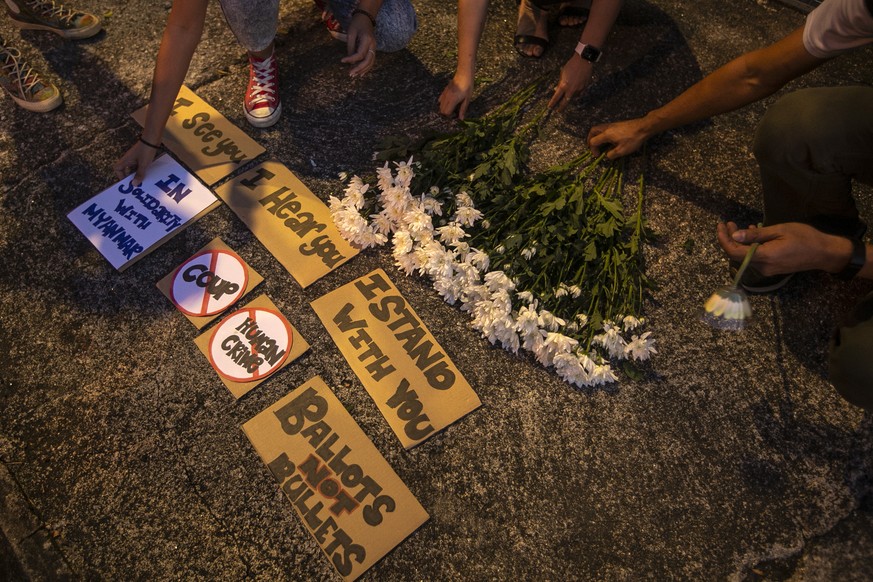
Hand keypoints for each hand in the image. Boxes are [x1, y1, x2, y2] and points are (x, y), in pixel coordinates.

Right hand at [113, 140, 158, 186]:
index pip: (117, 168)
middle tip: (135, 183)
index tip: (127, 181)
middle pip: (124, 169)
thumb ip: (139, 174)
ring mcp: (134, 157)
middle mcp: (128, 158)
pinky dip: (141, 169)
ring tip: (142, 180)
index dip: (120, 176)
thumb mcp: (143, 164)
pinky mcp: (140, 156)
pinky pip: (138, 165)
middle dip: (129, 177)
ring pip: (132, 167)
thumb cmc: (146, 150)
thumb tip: (134, 184)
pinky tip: (147, 173)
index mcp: (126, 160)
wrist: (152, 138)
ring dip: (136, 173)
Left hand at [342, 14, 376, 76]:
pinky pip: (371, 61)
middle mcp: (373, 45)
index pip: (360, 54)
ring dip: (362, 70)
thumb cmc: (357, 23)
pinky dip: (366, 68)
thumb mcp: (351, 33)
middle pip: (367, 61)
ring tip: (353, 75)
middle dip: (358, 69)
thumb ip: (350, 47)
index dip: (351, 59)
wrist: (366, 17)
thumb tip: (350, 60)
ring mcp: (374, 48)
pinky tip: (360, 74)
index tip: (342, 61)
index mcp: (367, 40)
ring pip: (370, 63)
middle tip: (350, 74)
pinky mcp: (372, 49)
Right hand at [439, 75, 472, 118]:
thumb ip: (463, 109)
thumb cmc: (467, 87)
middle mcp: (447, 98)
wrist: (463, 75)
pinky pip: (440, 99)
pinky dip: (443, 103)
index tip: (455, 115)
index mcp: (453, 100)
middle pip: (442, 110)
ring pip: (440, 105)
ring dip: (444, 108)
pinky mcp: (444, 91)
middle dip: (446, 113)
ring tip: (452, 107)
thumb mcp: (467, 99)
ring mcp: (444, 94)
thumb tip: (461, 119)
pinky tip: (449, 102)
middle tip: (453, 112)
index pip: (446, 112)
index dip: (450, 116)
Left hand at [548, 56, 592, 111]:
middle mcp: (572, 89)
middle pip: (566, 101)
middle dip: (561, 107)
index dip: (553, 103)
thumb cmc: (571, 65)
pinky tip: (575, 88)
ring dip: (570, 96)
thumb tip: (557, 90)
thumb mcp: (563, 73)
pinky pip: (580, 92)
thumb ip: (560, 83)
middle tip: (558, 111)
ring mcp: (579, 89)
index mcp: (564, 85)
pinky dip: (576, 92)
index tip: (550, 107)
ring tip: (568, 93)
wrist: (584, 60)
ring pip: (573, 96)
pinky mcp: (585, 87)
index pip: (556, 97)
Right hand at [588, 118, 648, 159]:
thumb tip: (607, 155)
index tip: (598, 156)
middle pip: (593, 131)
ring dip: (596, 136)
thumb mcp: (622, 151)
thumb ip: (612, 154)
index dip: (593, 150)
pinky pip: (605, 128)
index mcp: (606, 134)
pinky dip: (602, 134)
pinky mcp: (617, 124)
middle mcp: (607, 127)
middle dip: (590, 139)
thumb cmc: (633, 139)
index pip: (593, 141)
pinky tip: (608, 139)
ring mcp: (612, 124)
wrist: (644, 127)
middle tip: (592, 146)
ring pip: (599, 128)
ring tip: (599, 143)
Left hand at [716, 221, 852, 274]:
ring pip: (745, 257)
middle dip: (729, 239)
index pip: (734, 252)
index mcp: (764, 257)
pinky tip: (752, 235)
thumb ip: (756, 235)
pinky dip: (749, 247)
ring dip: (739, 243)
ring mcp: (767, 270)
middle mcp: (762, 267)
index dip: (723, 239)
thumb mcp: (779, 231)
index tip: (720, 226)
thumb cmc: (804, 238)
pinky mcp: (771, 269)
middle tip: (729, 223)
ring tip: (737, 226)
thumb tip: (734, 236)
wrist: (824, 253)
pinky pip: (755, 259)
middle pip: (737, 255)